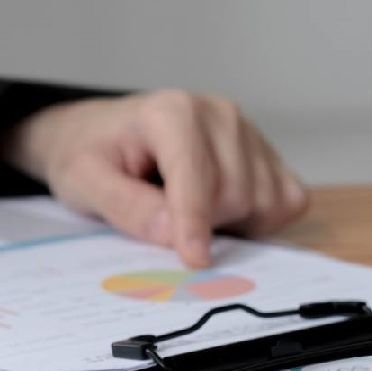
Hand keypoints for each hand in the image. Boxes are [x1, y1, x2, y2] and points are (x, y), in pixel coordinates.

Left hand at [3, 91, 308, 266]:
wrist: (101, 136)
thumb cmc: (90, 155)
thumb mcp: (83, 181)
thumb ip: (125, 205)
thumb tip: (171, 233)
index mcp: (170, 112)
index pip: (196, 173)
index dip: (194, 221)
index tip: (193, 259)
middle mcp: (218, 114)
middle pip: (235, 194)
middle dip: (203, 225)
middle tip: (162, 221)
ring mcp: (248, 131)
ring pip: (265, 202)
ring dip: (231, 225)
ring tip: (186, 211)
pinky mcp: (267, 154)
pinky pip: (288, 201)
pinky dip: (261, 220)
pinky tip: (221, 215)